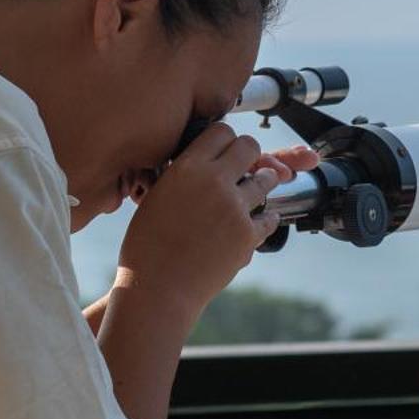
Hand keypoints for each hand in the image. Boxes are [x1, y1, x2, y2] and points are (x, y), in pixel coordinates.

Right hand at [114, 128, 319, 319]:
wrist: (158, 289)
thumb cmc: (147, 246)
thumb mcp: (156, 197)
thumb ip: (183, 175)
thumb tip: (203, 163)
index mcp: (187, 168)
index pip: (222, 130)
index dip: (226, 138)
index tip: (226, 148)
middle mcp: (214, 182)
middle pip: (250, 146)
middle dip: (250, 153)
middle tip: (246, 164)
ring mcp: (235, 208)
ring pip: (266, 179)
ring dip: (263, 182)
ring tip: (255, 189)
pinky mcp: (248, 235)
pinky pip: (270, 217)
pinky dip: (266, 219)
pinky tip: (259, 220)